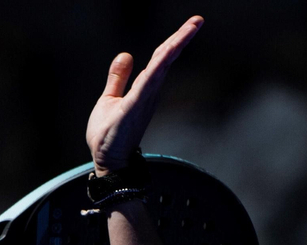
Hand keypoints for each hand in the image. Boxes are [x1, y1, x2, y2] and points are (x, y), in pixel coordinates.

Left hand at [85, 16, 202, 174]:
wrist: (108, 162)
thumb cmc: (109, 135)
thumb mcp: (110, 99)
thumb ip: (118, 78)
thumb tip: (126, 54)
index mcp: (144, 88)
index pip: (160, 58)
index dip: (174, 41)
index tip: (191, 25)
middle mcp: (149, 92)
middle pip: (166, 58)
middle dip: (181, 38)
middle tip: (197, 20)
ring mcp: (143, 100)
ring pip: (160, 67)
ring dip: (174, 47)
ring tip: (190, 29)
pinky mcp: (133, 108)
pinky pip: (146, 83)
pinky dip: (157, 68)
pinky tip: (166, 54)